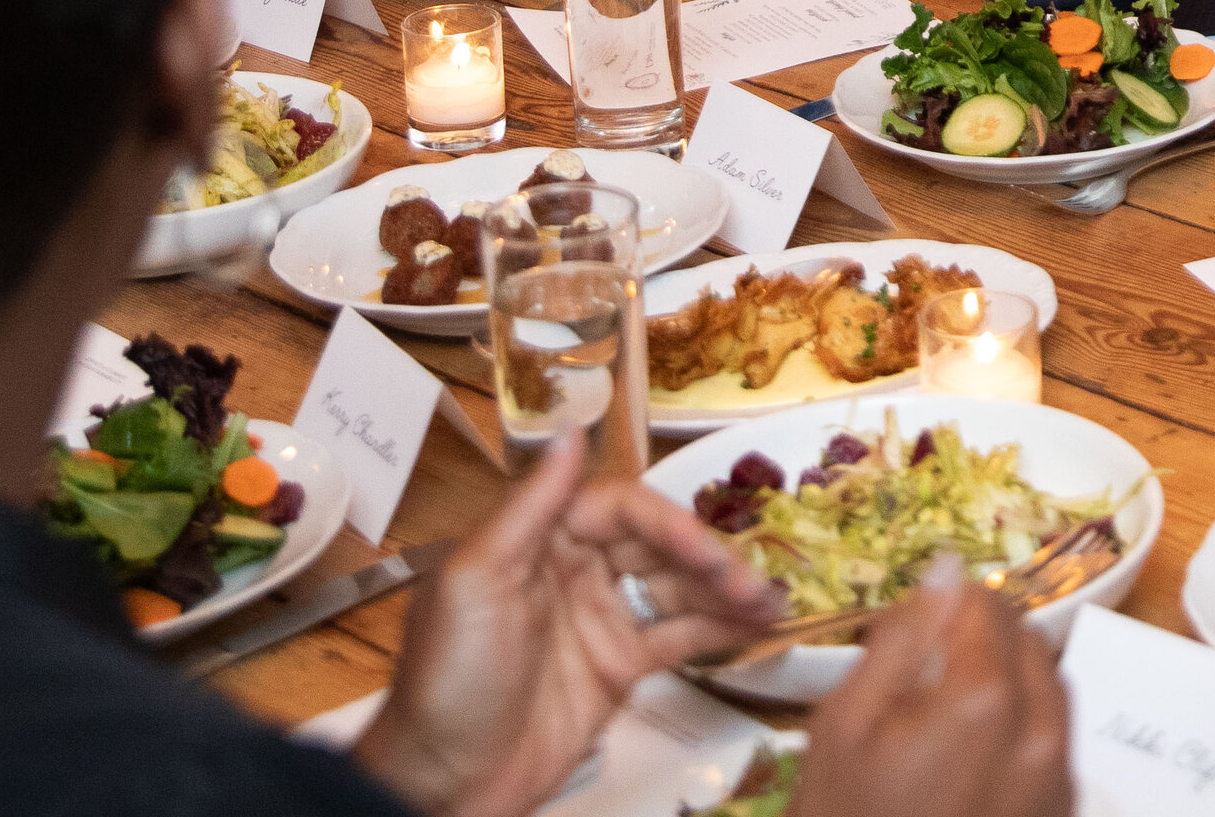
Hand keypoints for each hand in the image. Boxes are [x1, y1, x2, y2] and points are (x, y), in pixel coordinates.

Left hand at [351, 434, 780, 816]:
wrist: (444, 782)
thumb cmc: (443, 681)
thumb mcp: (475, 582)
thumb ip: (529, 507)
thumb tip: (569, 433)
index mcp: (536, 539)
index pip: (618, 508)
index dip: (667, 523)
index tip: (706, 548)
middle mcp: (573, 570)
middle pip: (656, 544)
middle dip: (708, 557)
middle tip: (751, 582)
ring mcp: (599, 618)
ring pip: (675, 587)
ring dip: (724, 591)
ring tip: (771, 603)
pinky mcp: (617, 667)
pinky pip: (677, 636)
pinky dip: (718, 628)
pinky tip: (756, 625)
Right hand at [788, 574, 1071, 816]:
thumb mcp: (844, 725)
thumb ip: (902, 640)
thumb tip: (947, 570)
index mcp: (985, 702)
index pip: (988, 606)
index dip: (948, 607)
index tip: (917, 632)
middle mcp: (1042, 738)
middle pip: (1028, 644)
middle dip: (984, 642)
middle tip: (926, 674)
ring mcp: (1059, 785)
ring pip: (1049, 691)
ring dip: (1009, 683)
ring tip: (947, 719)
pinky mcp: (1063, 815)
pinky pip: (1055, 744)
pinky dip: (1022, 730)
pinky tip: (972, 762)